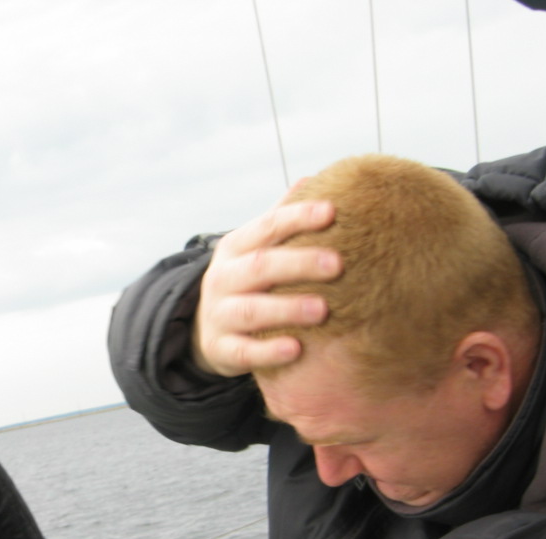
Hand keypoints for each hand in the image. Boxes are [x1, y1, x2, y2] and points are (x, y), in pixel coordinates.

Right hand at [192, 199, 340, 376]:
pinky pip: (243, 352)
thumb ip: (279, 219)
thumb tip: (310, 178)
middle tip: (338, 264)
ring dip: (286, 309)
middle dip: (299, 264)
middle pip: (260, 267)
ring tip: (323, 309)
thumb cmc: (248, 280)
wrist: (207, 327)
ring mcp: (219, 315)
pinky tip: (295, 350)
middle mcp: (222, 279)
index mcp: (235, 248)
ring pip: (251, 310)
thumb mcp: (255, 248)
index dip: (297, 218)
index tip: (332, 211)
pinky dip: (268, 352)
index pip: (266, 227)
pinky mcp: (220, 349)